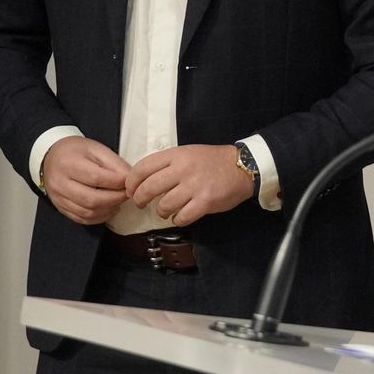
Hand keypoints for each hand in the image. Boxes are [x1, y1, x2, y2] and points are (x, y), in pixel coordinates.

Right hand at [40, 137, 130, 224]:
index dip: (117, 182)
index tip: (129, 182)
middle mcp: (60, 183)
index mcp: (69, 164)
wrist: (52, 156)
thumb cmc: (76, 151)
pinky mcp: (60, 207)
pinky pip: (81, 219)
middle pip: (92, 199)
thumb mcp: (97, 149)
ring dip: (109, 209)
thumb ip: (114, 163)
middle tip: (127, 193)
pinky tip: (109, 209)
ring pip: (87, 212)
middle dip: (115, 198)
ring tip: (119, 200)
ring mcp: (58, 198)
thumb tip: (129, 178)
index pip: (97, 178)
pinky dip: (99, 217)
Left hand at [124, 144, 249, 226]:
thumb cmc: (212, 161)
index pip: (142, 168)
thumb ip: (167, 163)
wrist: (243, 167)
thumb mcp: (188, 153)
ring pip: (163, 205)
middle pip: (148, 188)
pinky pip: (181, 217)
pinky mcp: (205, 202)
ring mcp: (194, 186)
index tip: (131, 189)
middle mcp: (183, 169)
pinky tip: (179, 216)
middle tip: (141, 203)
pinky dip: (177, 220)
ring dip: (160, 211)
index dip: (131, 182)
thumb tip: (143, 180)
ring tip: (164, 211)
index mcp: (176, 155)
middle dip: (140, 199)